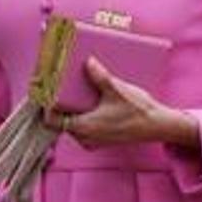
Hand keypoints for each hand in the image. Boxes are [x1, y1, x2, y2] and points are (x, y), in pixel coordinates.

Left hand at [45, 57, 198, 149]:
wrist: (159, 126)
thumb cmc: (138, 111)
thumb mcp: (116, 90)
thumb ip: (99, 76)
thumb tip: (87, 61)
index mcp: (84, 128)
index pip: (51, 121)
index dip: (45, 105)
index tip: (42, 89)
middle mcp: (85, 137)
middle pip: (59, 120)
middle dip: (58, 102)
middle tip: (56, 83)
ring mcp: (93, 140)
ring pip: (71, 123)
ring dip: (70, 108)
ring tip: (71, 88)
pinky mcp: (101, 138)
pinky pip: (83, 126)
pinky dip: (81, 113)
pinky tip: (87, 98)